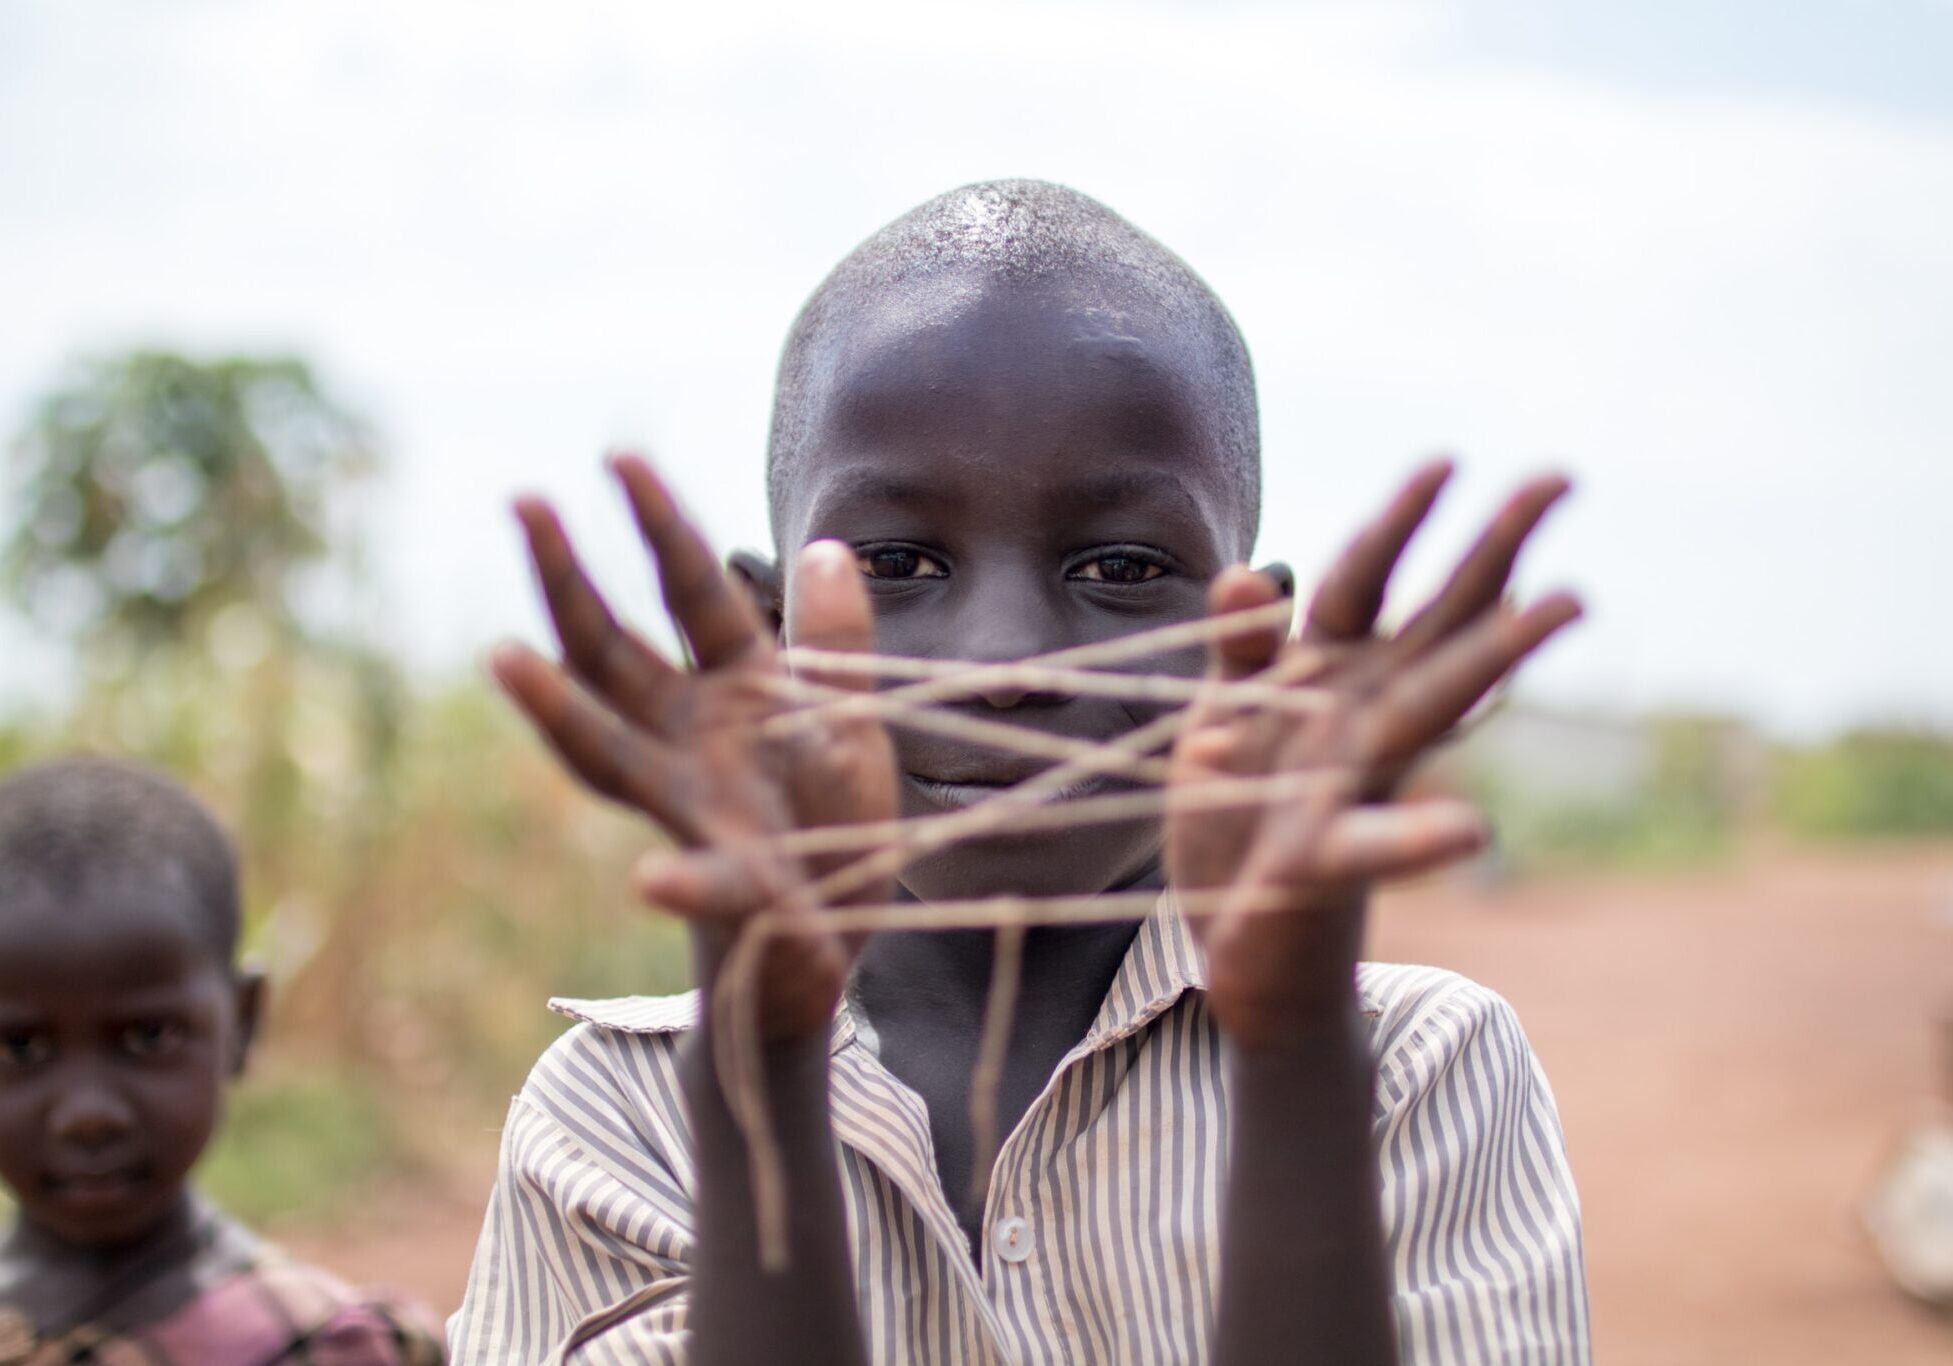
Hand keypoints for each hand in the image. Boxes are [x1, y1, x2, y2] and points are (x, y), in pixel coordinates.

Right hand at [491, 455, 897, 1042]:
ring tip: (504, 658)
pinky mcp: (731, 885)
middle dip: (570, 580)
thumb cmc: (833, 805)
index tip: (617, 454)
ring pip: (610, 754)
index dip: (659, 524)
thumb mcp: (848, 712)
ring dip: (558, 710)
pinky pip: (700, 883)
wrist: (840, 919)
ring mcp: (695, 808)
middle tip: (525, 503)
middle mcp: (689, 736)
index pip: (689, 589)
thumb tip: (828, 546)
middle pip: (614, 653)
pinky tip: (650, 883)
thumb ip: (835, 639)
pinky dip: (679, 884)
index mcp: (732, 682)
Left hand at [1166, 462, 1579, 1049]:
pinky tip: (1473, 828)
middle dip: (1491, 547)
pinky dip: (1417, 837)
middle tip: (1561, 478)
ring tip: (1564, 603)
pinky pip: (1373, 845)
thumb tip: (1251, 570)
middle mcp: (1356, 719)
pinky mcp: (1322, 862)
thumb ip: (1240, 649)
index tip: (1449, 461)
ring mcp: (1351, 784)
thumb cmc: (1238, 818)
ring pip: (1430, 706)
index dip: (1399, 523)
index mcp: (1324, 676)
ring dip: (1495, 653)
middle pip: (1433, 618)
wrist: (1242, 947)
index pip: (1365, 580)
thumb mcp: (1219, 717)